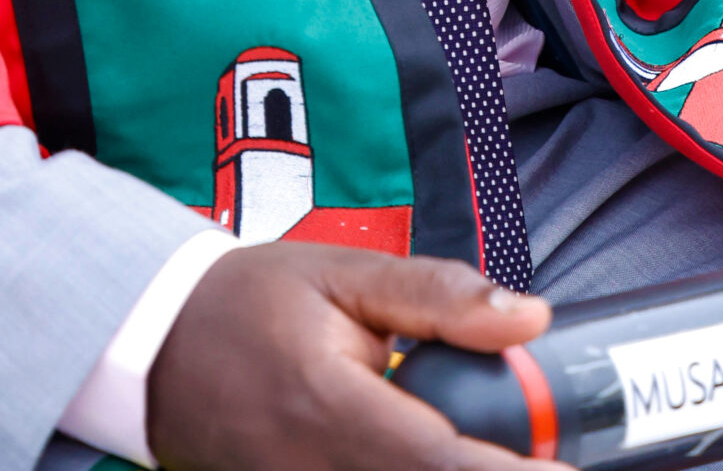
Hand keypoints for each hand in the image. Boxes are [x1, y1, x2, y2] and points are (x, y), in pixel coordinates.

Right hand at [145, 241, 563, 470]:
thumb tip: (529, 317)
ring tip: (494, 454)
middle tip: (542, 459)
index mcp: (331, 407)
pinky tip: (439, 458)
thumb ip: (436, 295)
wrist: (154, 343)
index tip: (568, 469)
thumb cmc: (249, 301)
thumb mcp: (341, 272)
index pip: (440, 463)